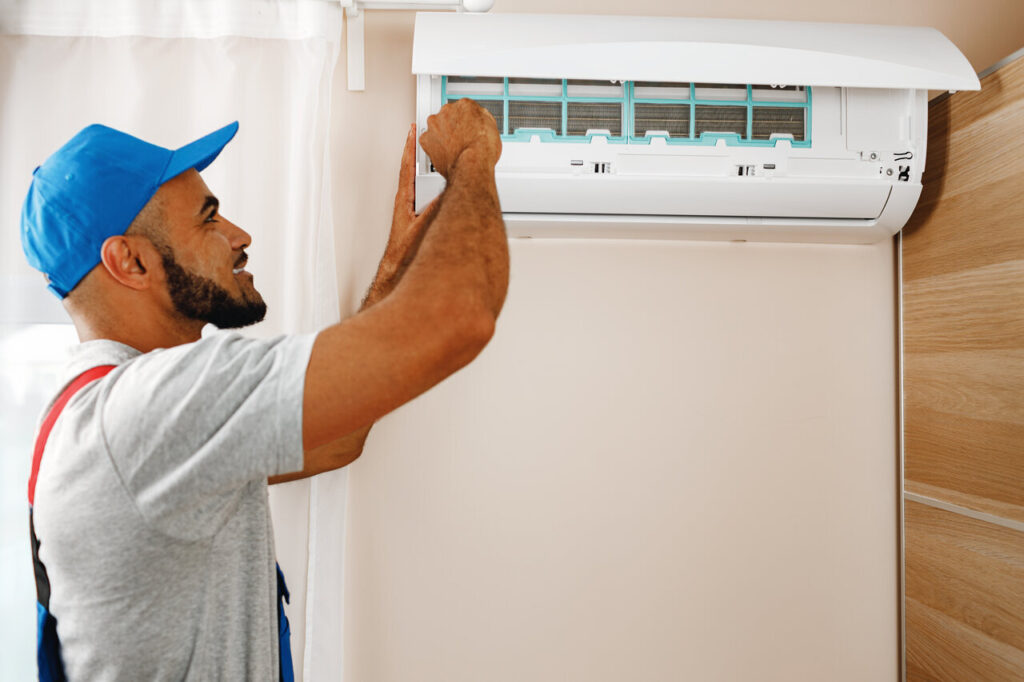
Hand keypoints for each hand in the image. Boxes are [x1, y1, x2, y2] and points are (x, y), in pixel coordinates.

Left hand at [361, 125, 440, 309]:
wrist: (396, 272)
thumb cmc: (403, 253)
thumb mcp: (423, 227)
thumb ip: (435, 210)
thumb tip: (448, 195)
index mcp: (403, 200)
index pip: (406, 167)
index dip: (409, 147)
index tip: (412, 131)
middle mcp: (405, 203)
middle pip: (412, 171)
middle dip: (418, 153)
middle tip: (423, 135)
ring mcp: (408, 210)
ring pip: (417, 183)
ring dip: (424, 168)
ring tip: (430, 153)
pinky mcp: (413, 218)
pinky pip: (421, 195)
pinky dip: (428, 185)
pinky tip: (436, 185)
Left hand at [418, 98, 501, 178]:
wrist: (471, 166)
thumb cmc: (482, 150)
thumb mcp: (491, 127)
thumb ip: (481, 118)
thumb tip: (477, 119)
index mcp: (465, 105)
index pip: (463, 107)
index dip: (466, 119)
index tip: (468, 126)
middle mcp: (447, 111)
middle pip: (448, 115)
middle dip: (453, 125)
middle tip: (461, 138)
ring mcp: (435, 124)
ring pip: (437, 127)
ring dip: (443, 134)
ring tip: (452, 147)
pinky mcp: (426, 139)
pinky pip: (428, 140)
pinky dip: (434, 146)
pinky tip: (444, 152)